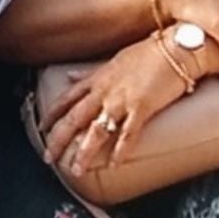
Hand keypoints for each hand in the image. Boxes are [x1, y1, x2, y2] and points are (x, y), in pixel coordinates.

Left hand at [41, 37, 188, 176]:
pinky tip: (114, 165)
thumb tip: (70, 76)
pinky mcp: (142, 108)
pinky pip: (127, 135)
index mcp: (98, 78)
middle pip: (75, 118)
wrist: (176, 47)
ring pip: (96, 130)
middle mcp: (105, 90)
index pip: (67, 98)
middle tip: (49, 157)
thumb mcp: (114, 59)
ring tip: (77, 169)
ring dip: (85, 152)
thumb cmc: (149, 51)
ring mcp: (122, 100)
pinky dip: (120, 152)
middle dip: (59, 139)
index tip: (42, 129)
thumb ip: (91, 72)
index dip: (53, 115)